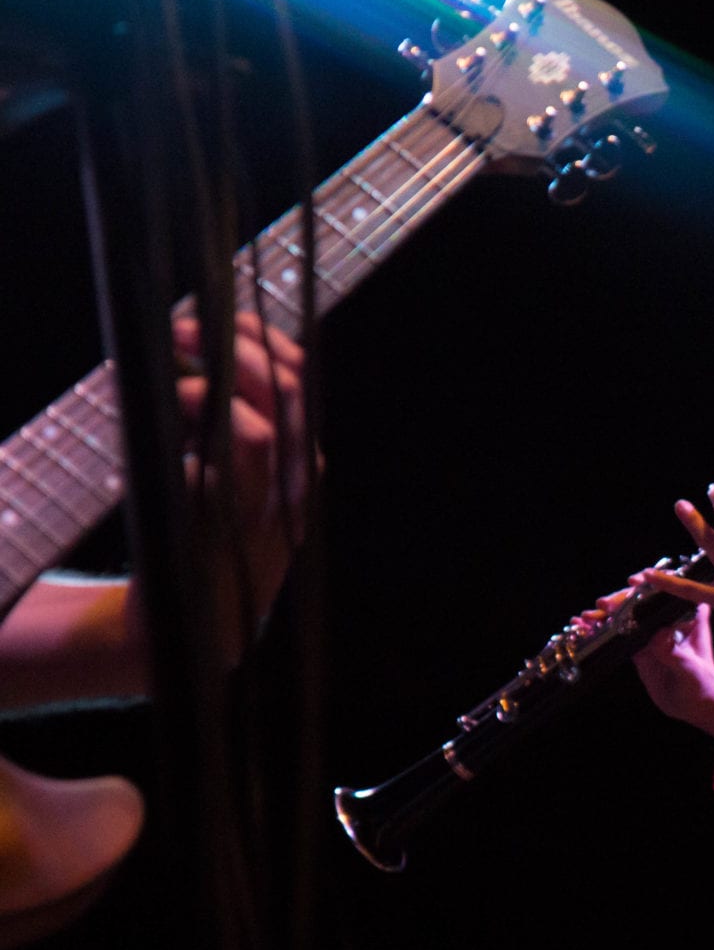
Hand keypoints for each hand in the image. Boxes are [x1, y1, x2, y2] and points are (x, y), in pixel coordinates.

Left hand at [168, 311, 312, 656]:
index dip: (270, 343)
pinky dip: (201, 424)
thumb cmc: (203, 546)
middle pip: (290, 396)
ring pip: (262, 428)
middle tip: (188, 329)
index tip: (226, 319)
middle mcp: (295, 486)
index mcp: (298, 469)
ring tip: (180, 372)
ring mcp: (267, 509)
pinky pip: (226, 464)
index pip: (302, 389)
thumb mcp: (230, 483)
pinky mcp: (232, 526)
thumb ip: (229, 436)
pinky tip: (175, 409)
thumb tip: (202, 364)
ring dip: (217, 386)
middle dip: (239, 348)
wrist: (194, 630)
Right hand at [575, 589, 713, 744]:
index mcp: (688, 617)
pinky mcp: (640, 649)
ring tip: (587, 616)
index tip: (634, 582)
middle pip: (642, 601)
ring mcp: (652, 634)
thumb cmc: (705, 683)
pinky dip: (603, 630)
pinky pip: (619, 636)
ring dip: (607, 614)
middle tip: (604, 605)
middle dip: (621, 599)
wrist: (699, 705)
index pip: (668, 592)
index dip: (651, 582)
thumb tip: (659, 636)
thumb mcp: (691, 669)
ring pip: (627, 616)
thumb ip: (674, 653)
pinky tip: (585, 627)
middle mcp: (669, 620)